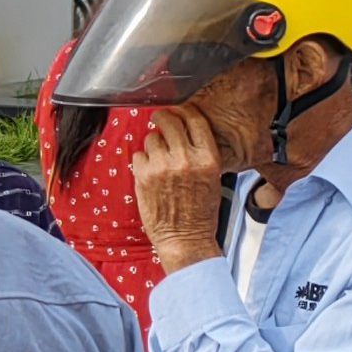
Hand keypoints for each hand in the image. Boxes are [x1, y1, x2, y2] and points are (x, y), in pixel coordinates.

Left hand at [129, 108, 230, 274]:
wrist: (186, 239)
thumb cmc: (201, 212)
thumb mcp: (213, 178)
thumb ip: (199, 153)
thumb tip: (182, 130)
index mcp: (207, 158)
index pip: (195, 119)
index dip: (184, 112)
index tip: (178, 112)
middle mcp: (185, 159)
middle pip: (170, 121)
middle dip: (163, 118)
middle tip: (160, 120)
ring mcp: (162, 166)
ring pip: (151, 138)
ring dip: (153, 145)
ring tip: (159, 161)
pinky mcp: (143, 176)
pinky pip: (138, 155)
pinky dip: (142, 161)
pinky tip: (150, 174)